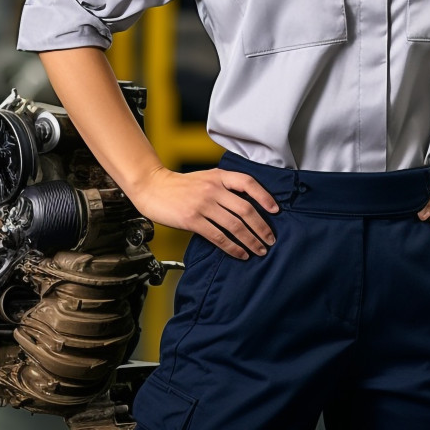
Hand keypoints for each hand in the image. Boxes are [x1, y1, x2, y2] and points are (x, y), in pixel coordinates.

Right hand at [132, 166, 277, 258]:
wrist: (153, 187)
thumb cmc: (180, 185)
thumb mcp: (206, 177)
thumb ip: (224, 185)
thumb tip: (247, 202)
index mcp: (219, 176)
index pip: (248, 183)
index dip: (264, 197)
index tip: (275, 210)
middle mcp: (213, 189)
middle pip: (245, 209)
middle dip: (261, 226)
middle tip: (270, 239)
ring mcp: (203, 204)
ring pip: (234, 225)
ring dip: (250, 240)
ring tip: (259, 249)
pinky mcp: (192, 220)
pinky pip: (218, 236)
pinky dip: (232, 247)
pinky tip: (240, 253)